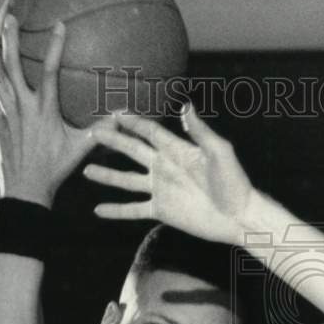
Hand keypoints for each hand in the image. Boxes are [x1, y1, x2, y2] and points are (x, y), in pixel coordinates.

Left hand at [0, 15, 94, 207]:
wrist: (25, 190)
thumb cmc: (55, 170)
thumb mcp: (80, 150)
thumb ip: (100, 132)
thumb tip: (122, 119)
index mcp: (44, 110)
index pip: (49, 71)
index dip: (54, 47)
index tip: (58, 26)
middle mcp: (22, 108)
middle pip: (12, 67)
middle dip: (10, 41)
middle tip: (9, 19)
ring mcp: (6, 115)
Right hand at [83, 107, 253, 244]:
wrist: (238, 216)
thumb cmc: (234, 183)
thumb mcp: (220, 153)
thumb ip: (200, 131)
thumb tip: (185, 106)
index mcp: (177, 151)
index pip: (149, 132)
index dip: (132, 123)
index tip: (114, 113)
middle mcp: (165, 168)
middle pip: (132, 151)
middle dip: (112, 142)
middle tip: (90, 133)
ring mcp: (161, 190)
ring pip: (126, 180)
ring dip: (107, 176)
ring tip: (85, 170)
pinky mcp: (161, 211)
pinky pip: (133, 210)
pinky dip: (115, 211)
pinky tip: (98, 211)